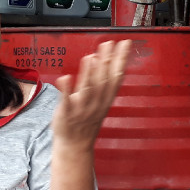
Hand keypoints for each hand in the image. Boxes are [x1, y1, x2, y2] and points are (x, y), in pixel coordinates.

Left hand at [52, 39, 131, 153]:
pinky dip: (66, 90)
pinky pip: (66, 102)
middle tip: (108, 44)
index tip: (124, 44)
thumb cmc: (85, 122)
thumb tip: (100, 58)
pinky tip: (65, 78)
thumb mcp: (99, 102)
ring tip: (91, 57)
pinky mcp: (66, 114)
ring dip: (90, 73)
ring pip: (88, 89)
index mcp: (105, 99)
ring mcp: (82, 109)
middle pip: (103, 80)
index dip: (121, 60)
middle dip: (107, 61)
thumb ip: (100, 81)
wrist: (75, 145)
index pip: (116, 76)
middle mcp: (96, 103)